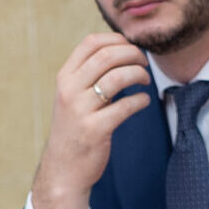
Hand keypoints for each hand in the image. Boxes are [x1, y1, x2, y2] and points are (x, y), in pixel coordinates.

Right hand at [33, 33, 153, 208]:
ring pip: (117, 77)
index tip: (132, 47)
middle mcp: (69, 90)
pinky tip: (143, 101)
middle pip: (107, 56)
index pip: (90, 43)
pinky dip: (141, 100)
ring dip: (139, 75)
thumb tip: (122, 50)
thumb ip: (90, 75)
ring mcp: (80, 110)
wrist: (64, 168)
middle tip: (144, 63)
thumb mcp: (73, 96)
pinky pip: (125, 106)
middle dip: (133, 54)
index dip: (117, 39)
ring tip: (145, 81)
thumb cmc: (75, 128)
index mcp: (64, 77)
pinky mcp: (95, 129)